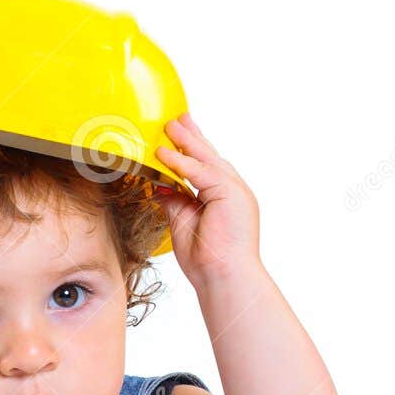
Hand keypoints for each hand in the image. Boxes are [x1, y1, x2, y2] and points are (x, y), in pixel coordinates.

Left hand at [155, 112, 261, 286]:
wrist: (223, 276)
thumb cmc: (206, 259)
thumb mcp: (183, 223)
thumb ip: (175, 202)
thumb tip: (160, 187)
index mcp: (223, 197)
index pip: (206, 168)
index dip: (191, 151)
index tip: (176, 137)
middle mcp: (232, 190)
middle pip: (210, 156)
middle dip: (192, 137)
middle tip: (177, 119)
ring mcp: (234, 190)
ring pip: (207, 159)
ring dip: (186, 142)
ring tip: (169, 126)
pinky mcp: (230, 193)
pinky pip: (201, 172)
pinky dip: (181, 162)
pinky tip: (165, 153)